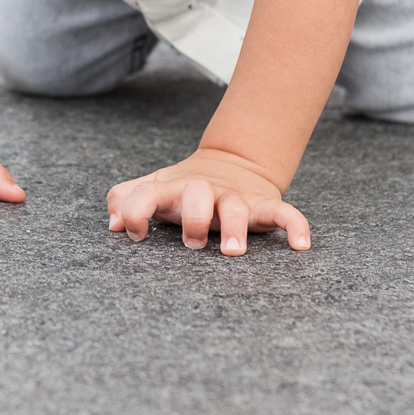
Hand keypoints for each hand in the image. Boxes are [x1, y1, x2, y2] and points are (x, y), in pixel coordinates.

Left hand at [107, 147, 309, 255]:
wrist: (232, 161)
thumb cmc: (183, 188)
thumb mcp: (154, 188)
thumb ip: (125, 199)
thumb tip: (112, 223)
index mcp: (172, 188)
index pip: (147, 192)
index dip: (136, 210)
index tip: (134, 234)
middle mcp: (202, 191)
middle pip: (196, 194)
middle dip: (193, 217)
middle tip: (192, 243)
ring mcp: (234, 198)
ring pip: (235, 208)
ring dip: (235, 227)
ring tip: (233, 253)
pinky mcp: (262, 205)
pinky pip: (284, 212)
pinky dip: (295, 225)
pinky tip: (301, 245)